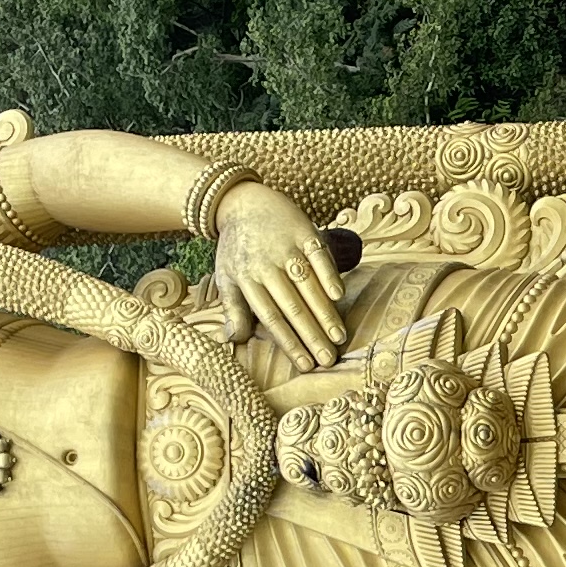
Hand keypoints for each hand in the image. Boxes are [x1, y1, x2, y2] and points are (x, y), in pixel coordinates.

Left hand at [210, 185, 347, 365]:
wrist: (243, 202)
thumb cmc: (236, 247)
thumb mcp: (226, 277)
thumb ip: (233, 309)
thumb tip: (233, 341)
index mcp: (247, 280)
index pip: (271, 318)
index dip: (289, 342)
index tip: (305, 364)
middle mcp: (267, 265)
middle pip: (292, 306)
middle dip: (311, 335)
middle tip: (328, 359)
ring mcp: (286, 247)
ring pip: (307, 285)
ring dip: (324, 312)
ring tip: (339, 337)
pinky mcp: (303, 231)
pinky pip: (318, 255)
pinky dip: (329, 274)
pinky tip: (339, 296)